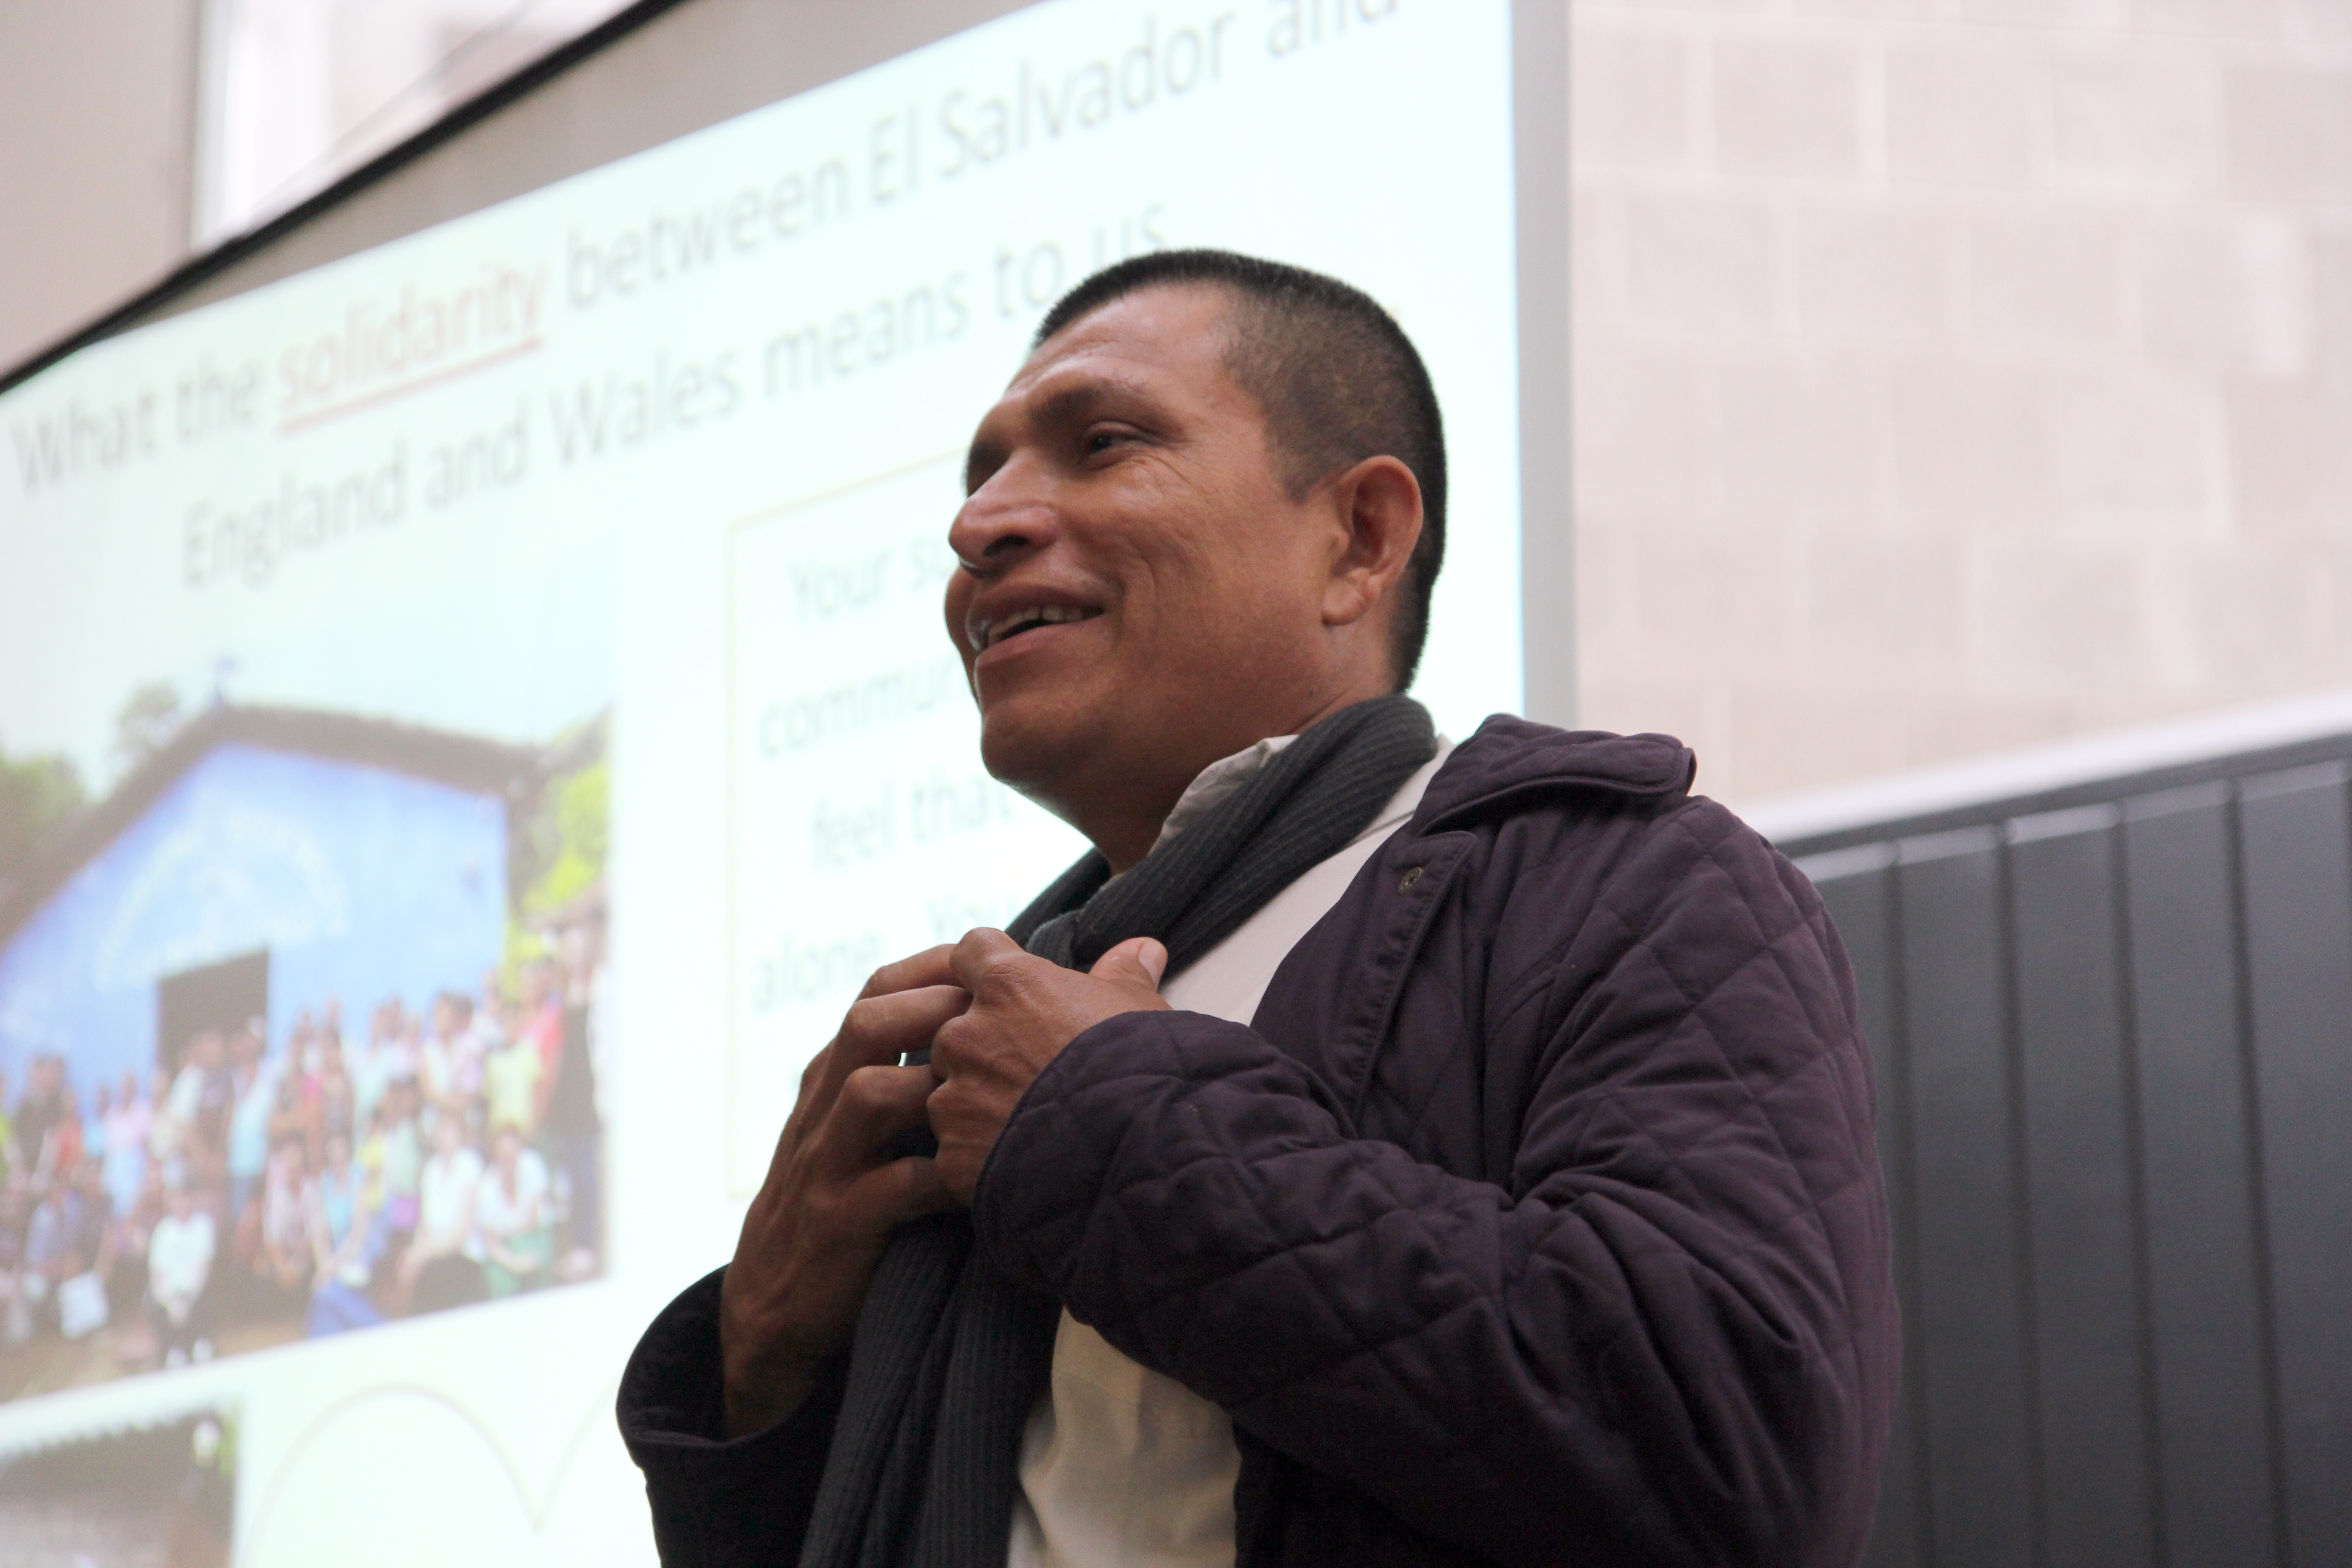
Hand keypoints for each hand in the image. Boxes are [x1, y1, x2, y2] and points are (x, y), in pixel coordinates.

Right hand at [719, 948, 965, 1435]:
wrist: (773, 1306)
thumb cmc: (840, 1204)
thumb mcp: (854, 1132)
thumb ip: (901, 1080)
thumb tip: (986, 1031)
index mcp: (831, 1078)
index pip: (873, 995)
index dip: (934, 970)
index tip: (995, 964)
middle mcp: (823, 1109)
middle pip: (866, 1024)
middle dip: (937, 1007)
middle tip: (1003, 1015)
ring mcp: (827, 1165)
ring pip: (871, 1093)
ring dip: (937, 1084)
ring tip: (998, 1086)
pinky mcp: (840, 1222)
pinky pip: (897, 1187)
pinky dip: (948, 1175)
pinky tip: (991, 1173)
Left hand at [927, 929, 1169, 1202]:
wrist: (1137, 1150)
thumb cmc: (1140, 1069)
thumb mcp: (1140, 1009)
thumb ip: (1125, 975)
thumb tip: (1142, 948)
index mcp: (1007, 987)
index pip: (972, 952)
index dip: (989, 969)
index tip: (1009, 990)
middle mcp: (966, 1035)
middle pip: (955, 1030)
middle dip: (984, 1050)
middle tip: (1031, 1074)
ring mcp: (953, 1099)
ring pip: (949, 1094)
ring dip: (978, 1106)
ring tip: (1031, 1127)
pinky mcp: (953, 1156)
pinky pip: (956, 1153)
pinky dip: (981, 1159)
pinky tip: (1022, 1168)